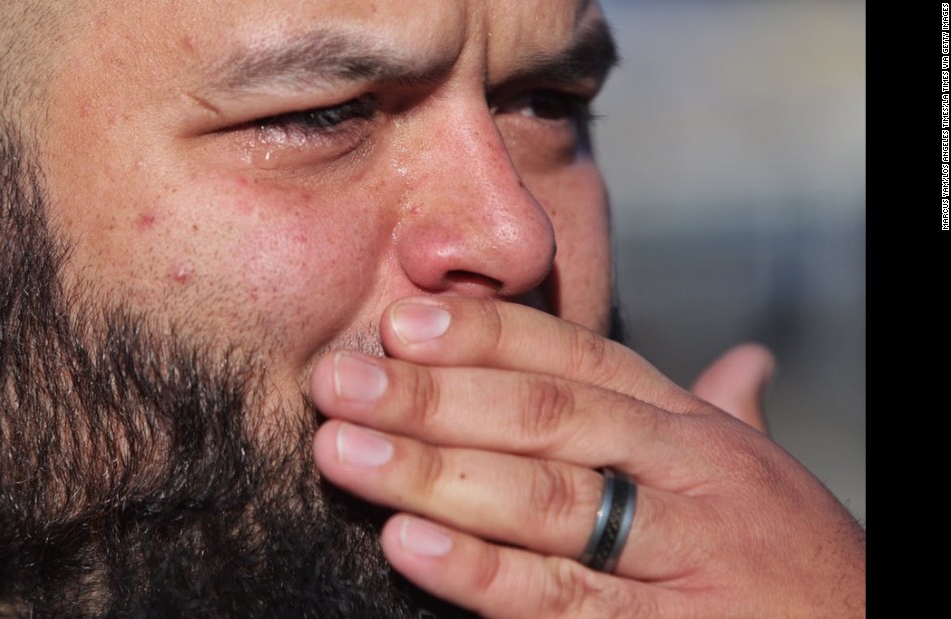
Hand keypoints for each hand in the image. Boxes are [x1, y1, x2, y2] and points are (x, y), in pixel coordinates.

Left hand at [311, 297, 865, 617]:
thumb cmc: (795, 562)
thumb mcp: (757, 473)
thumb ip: (725, 412)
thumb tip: (744, 358)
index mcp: (692, 430)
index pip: (577, 360)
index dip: (485, 335)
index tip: (400, 319)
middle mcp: (683, 478)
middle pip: (544, 419)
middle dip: (433, 396)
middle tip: (338, 379)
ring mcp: (675, 557)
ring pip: (541, 501)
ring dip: (431, 474)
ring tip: (343, 449)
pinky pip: (558, 601)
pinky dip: (480, 574)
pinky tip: (407, 548)